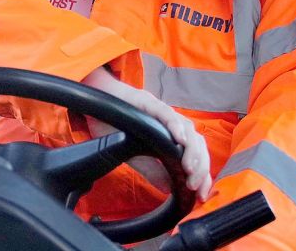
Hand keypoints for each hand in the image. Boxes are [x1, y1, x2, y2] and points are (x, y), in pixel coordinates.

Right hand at [81, 67, 211, 201]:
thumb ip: (151, 170)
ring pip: (186, 128)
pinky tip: (180, 140)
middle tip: (194, 186)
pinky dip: (175, 126)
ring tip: (190, 169)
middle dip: (201, 166)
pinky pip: (165, 113)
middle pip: (196, 142)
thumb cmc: (113, 126)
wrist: (92, 103)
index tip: (201, 194)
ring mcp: (160, 111)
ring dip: (192, 150)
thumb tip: (168, 188)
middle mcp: (169, 122)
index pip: (194, 153)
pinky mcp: (147, 102)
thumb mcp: (133, 155)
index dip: (202, 172)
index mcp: (169, 134)